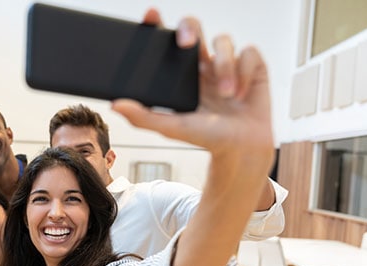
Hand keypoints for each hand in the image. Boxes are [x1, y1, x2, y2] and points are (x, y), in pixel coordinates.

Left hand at [112, 9, 273, 172]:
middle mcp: (201, 63)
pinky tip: (241, 93)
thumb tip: (115, 105)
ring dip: (225, 66)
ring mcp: (226, 62)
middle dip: (190, 28)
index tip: (150, 15)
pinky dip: (244, 73)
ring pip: (223, 41)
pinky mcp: (251, 65)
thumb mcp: (171, 128)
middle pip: (193, 26)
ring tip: (227, 95)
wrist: (241, 149)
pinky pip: (248, 53)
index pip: (166, 42)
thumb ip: (143, 117)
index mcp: (179, 73)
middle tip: (187, 43)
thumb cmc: (206, 137)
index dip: (158, 25)